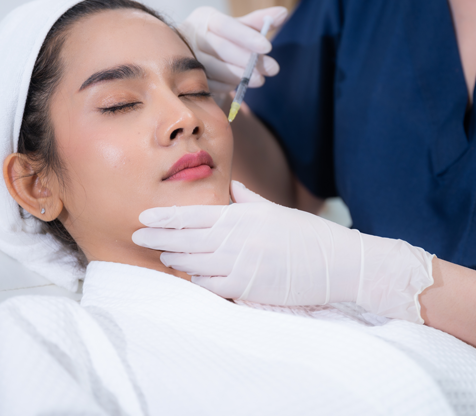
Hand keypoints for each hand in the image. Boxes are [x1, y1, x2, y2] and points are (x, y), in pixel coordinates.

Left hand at [132, 181, 434, 322]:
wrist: (338, 263)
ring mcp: (241, 264)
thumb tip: (231, 187)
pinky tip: (187, 278)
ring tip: (160, 255)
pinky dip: (196, 282)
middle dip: (159, 238)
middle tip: (136, 236)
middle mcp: (238, 238)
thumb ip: (248, 200)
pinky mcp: (248, 288)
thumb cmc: (308, 236)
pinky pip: (211, 286)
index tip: (143, 216)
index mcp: (243, 215)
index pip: (194, 215)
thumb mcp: (277, 211)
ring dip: (175, 258)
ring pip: (194, 262)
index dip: (165, 217)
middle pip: (186, 238)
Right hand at [178, 6, 287, 95]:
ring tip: (260, 80)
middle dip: (248, 60)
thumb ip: (259, 21)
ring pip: (215, 68)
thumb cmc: (221, 38)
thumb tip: (283, 13)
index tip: (268, 47)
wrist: (192, 54)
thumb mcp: (238, 27)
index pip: (226, 25)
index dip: (246, 36)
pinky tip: (241, 83)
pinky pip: (211, 83)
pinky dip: (228, 85)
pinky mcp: (188, 77)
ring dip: (240, 75)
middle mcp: (193, 35)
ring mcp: (188, 57)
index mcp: (205, 18)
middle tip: (272, 68)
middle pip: (221, 48)